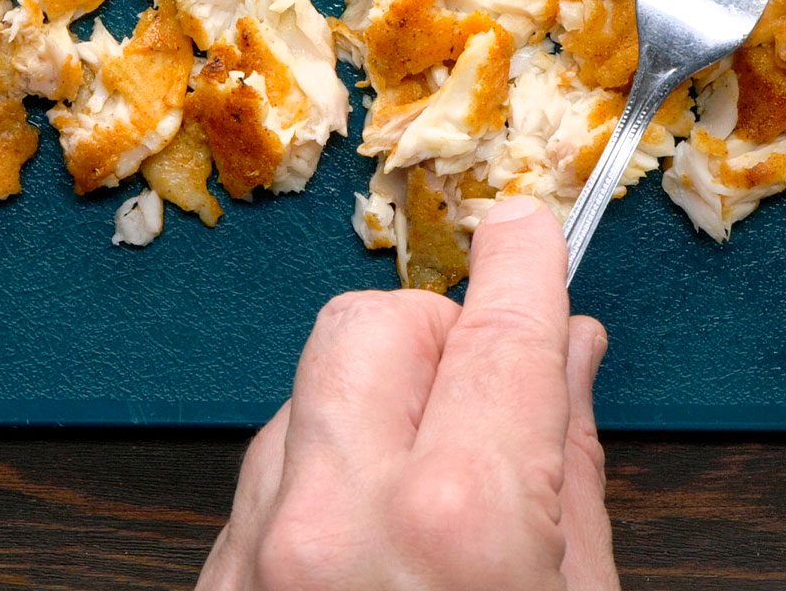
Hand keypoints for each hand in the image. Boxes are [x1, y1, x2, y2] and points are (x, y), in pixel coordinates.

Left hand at [198, 197, 617, 590]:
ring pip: (306, 398)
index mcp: (458, 523)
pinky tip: (366, 557)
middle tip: (480, 402)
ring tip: (422, 510)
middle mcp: (335, 521)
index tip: (525, 230)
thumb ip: (570, 476)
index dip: (522, 263)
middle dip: (433, 335)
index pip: (498, 333)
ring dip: (369, 418)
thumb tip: (567, 358)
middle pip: (370, 323)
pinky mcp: (215, 583)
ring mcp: (259, 554)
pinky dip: (319, 492)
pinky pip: (264, 485)